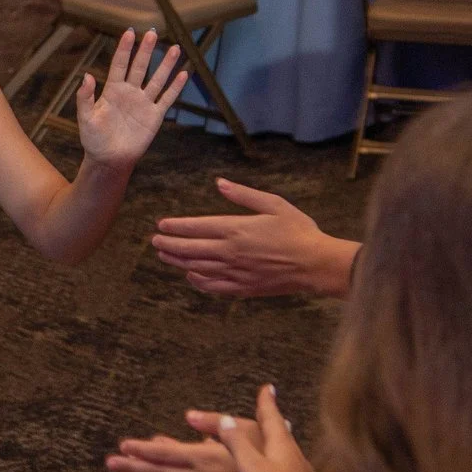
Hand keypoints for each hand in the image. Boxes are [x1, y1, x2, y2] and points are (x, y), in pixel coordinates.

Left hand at [74, 29, 186, 167]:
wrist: (109, 160)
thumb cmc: (94, 140)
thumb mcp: (85, 118)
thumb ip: (85, 97)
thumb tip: (87, 75)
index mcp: (112, 91)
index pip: (119, 64)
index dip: (124, 49)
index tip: (129, 32)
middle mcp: (129, 93)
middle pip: (140, 67)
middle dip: (146, 50)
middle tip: (152, 33)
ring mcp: (143, 103)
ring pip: (157, 79)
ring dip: (166, 64)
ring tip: (175, 48)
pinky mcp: (154, 116)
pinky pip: (167, 98)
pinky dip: (175, 87)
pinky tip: (184, 73)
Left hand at [150, 179, 352, 297]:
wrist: (316, 264)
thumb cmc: (298, 230)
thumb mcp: (274, 204)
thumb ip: (243, 195)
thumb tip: (220, 183)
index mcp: (236, 229)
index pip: (197, 227)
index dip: (176, 226)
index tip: (161, 225)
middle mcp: (230, 252)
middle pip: (190, 249)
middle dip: (169, 244)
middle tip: (155, 241)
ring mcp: (235, 272)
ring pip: (197, 267)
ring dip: (178, 261)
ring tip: (165, 255)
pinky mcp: (243, 288)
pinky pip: (213, 286)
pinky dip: (198, 281)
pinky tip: (191, 276)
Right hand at [210, 384, 330, 471]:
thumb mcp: (250, 466)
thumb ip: (237, 443)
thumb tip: (226, 420)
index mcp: (280, 444)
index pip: (271, 416)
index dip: (266, 401)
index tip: (267, 387)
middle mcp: (292, 455)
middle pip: (280, 430)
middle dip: (270, 418)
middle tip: (266, 407)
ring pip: (283, 448)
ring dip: (273, 439)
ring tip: (268, 435)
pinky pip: (284, 467)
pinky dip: (275, 460)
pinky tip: (274, 470)